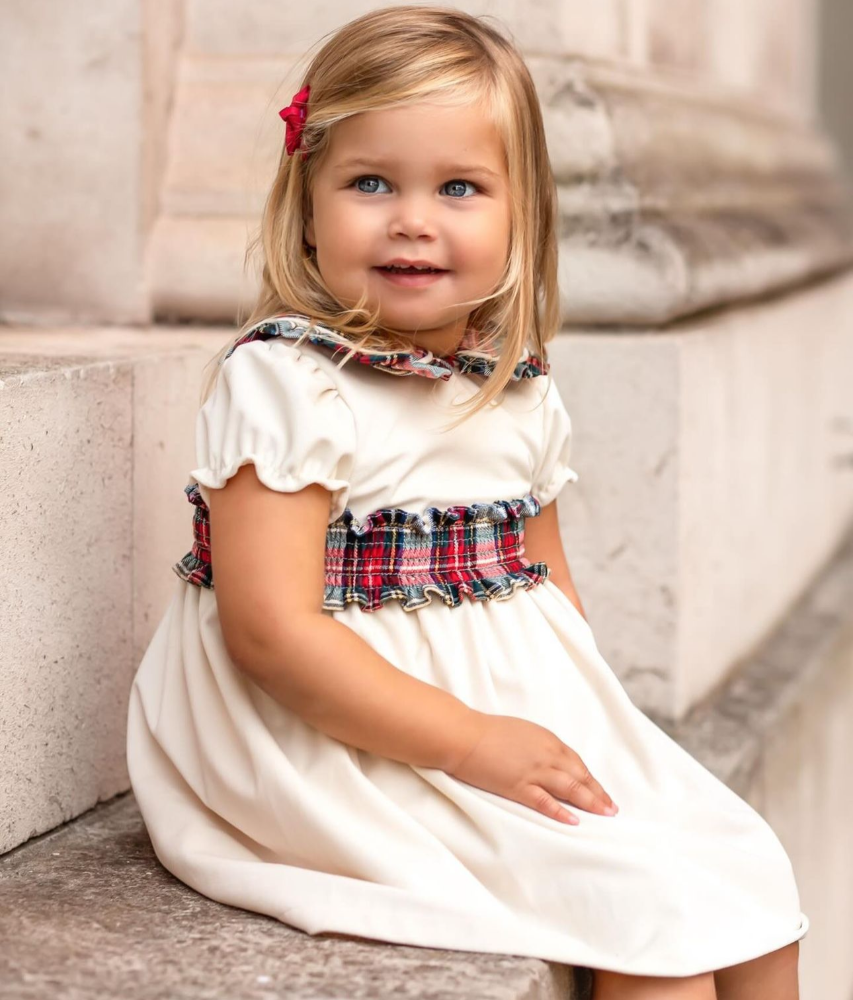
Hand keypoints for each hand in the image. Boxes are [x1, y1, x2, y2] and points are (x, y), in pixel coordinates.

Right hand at [446, 712, 617, 824]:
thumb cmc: (488, 732)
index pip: (577, 763)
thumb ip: (539, 747)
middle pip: (579, 776)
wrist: (464, 735)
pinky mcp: (518, 785)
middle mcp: (546, 754)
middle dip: (598, 793)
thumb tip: (550, 762)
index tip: (602, 792)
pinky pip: (544, 801)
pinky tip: (573, 821)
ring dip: (590, 802)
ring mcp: (533, 771)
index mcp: (547, 740)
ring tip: (604, 815)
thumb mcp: (522, 733)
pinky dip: (560, 811)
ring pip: (569, 788)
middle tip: (612, 809)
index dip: (592, 780)